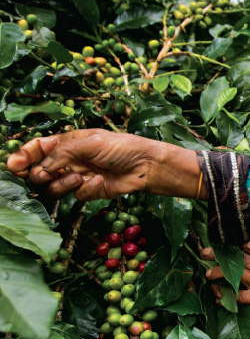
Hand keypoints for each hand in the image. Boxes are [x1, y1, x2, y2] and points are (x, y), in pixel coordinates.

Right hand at [6, 129, 201, 200]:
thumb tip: (42, 167)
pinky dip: (84, 190)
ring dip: (61, 183)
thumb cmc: (121, 146)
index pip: (38, 149)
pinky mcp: (87, 192)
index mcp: (67, 142)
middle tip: (44, 174)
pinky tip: (98, 182)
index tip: (14, 164)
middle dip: (38, 174)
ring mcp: (77, 177)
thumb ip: (63, 153)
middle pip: (39, 171)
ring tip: (77, 177)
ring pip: (52, 187)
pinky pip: (74, 195)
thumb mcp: (90, 142)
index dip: (24, 156)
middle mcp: (69, 160)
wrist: (145, 166)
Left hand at [203, 241, 249, 335]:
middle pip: (238, 258)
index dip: (235, 244)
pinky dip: (227, 298)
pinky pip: (237, 297)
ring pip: (234, 274)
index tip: (224, 242)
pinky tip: (219, 299)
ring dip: (218, 273)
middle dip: (220, 254)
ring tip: (208, 273)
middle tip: (205, 252)